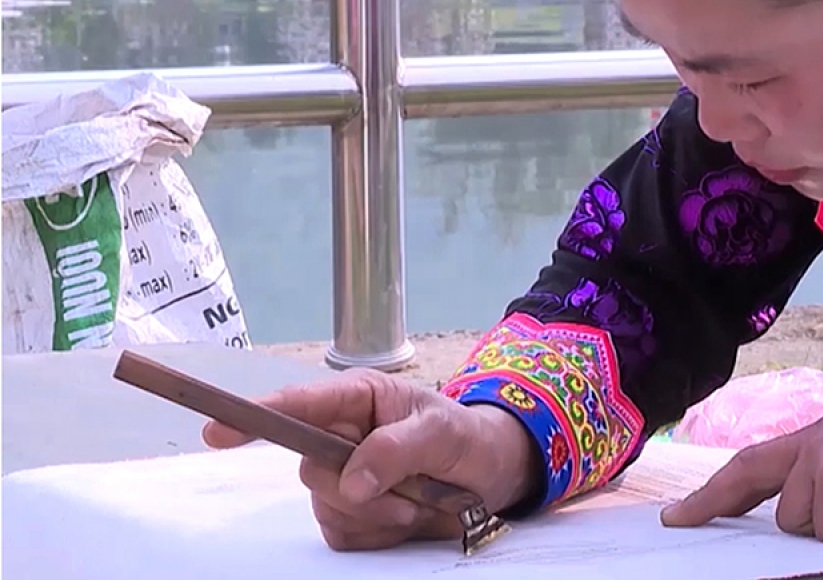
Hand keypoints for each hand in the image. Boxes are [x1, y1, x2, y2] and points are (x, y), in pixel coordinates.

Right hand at [201, 369, 533, 551]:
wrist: (491, 476)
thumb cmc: (466, 438)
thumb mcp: (442, 432)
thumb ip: (397, 448)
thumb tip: (350, 480)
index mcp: (356, 400)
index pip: (296, 406)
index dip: (255, 417)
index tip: (218, 431)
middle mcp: (339, 437)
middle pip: (310, 470)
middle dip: (359, 487)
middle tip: (408, 485)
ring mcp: (341, 479)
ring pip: (326, 507)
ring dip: (378, 512)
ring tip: (418, 497)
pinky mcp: (349, 516)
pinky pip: (343, 535)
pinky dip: (379, 533)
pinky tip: (407, 516)